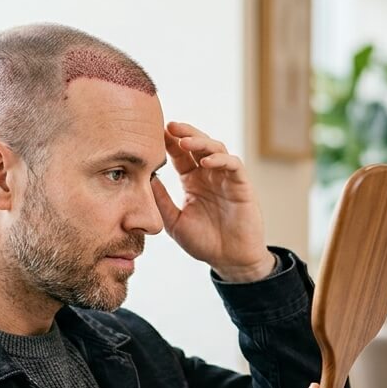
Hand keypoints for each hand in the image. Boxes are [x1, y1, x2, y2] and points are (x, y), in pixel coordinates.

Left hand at [152, 121, 272, 281]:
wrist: (230, 261)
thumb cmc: (204, 242)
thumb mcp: (174, 221)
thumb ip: (161, 200)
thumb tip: (144, 177)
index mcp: (192, 181)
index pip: (179, 155)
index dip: (168, 143)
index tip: (153, 133)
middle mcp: (209, 175)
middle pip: (198, 144)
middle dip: (184, 133)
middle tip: (168, 127)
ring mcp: (226, 178)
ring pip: (216, 148)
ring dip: (200, 142)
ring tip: (184, 141)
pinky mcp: (242, 185)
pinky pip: (233, 164)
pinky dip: (220, 159)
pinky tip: (206, 162)